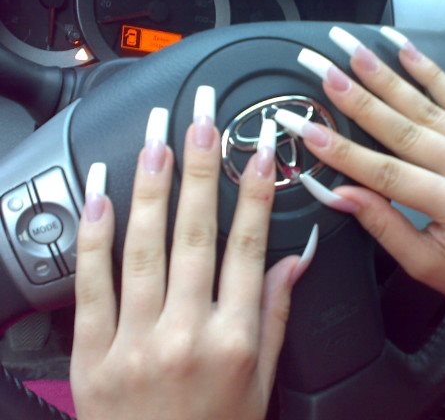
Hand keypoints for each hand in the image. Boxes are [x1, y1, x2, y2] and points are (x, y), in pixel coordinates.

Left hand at [70, 94, 315, 419]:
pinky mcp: (91, 352)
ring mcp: (134, 341)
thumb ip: (276, 311)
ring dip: (151, 185)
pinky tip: (103, 193)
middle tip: (203, 120)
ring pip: (143, 247)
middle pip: (195, 233)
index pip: (248, 246)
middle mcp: (186, 334)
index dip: (255, 192)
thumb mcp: (262, 380)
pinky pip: (91, 282)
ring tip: (158, 138)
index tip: (258, 151)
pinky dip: (95, 233)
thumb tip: (297, 256)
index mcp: (235, 340)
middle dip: (201, 167)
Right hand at [278, 27, 444, 311]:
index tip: (307, 128)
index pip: (388, 173)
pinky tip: (402, 47)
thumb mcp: (423, 263)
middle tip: (322, 70)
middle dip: (355, 98)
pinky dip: (428, 70)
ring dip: (385, 74)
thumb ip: (381, 224)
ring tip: (351, 49)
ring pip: (426, 105)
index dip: (343, 151)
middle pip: (404, 128)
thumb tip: (336, 193)